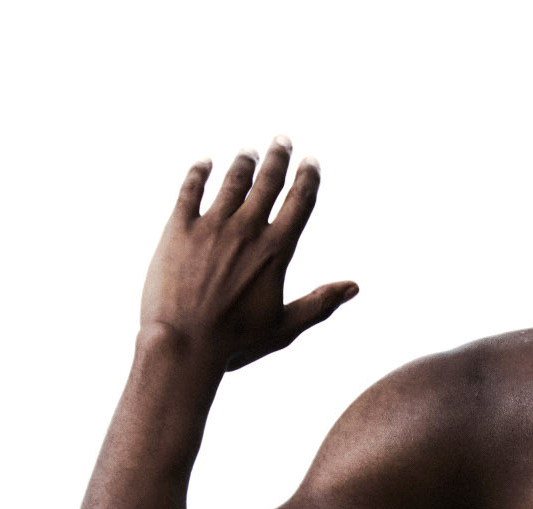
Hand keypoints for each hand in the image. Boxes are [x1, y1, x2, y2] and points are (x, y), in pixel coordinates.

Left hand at [139, 138, 356, 370]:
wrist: (183, 343)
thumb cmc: (235, 343)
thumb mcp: (285, 327)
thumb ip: (320, 303)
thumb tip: (353, 287)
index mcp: (275, 252)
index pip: (298, 203)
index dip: (307, 178)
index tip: (311, 161)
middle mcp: (246, 230)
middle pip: (266, 182)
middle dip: (277, 157)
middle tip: (282, 140)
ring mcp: (210, 226)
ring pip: (231, 181)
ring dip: (243, 163)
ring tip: (248, 152)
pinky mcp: (178, 228)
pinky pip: (190, 189)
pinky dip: (199, 172)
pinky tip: (205, 163)